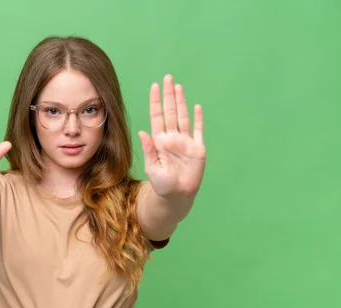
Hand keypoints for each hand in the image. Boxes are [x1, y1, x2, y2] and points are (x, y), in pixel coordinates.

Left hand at [138, 75, 205, 198]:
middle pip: (171, 112)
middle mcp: (172, 138)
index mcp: (160, 141)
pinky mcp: (198, 149)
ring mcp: (186, 142)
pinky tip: (197, 106)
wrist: (176, 196)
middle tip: (167, 78)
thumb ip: (149, 150)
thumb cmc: (161, 185)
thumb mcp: (152, 168)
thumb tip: (142, 132)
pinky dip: (198, 119)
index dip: (156, 101)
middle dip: (169, 95)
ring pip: (184, 117)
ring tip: (178, 87)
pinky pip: (198, 131)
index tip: (154, 86)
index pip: (157, 116)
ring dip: (181, 102)